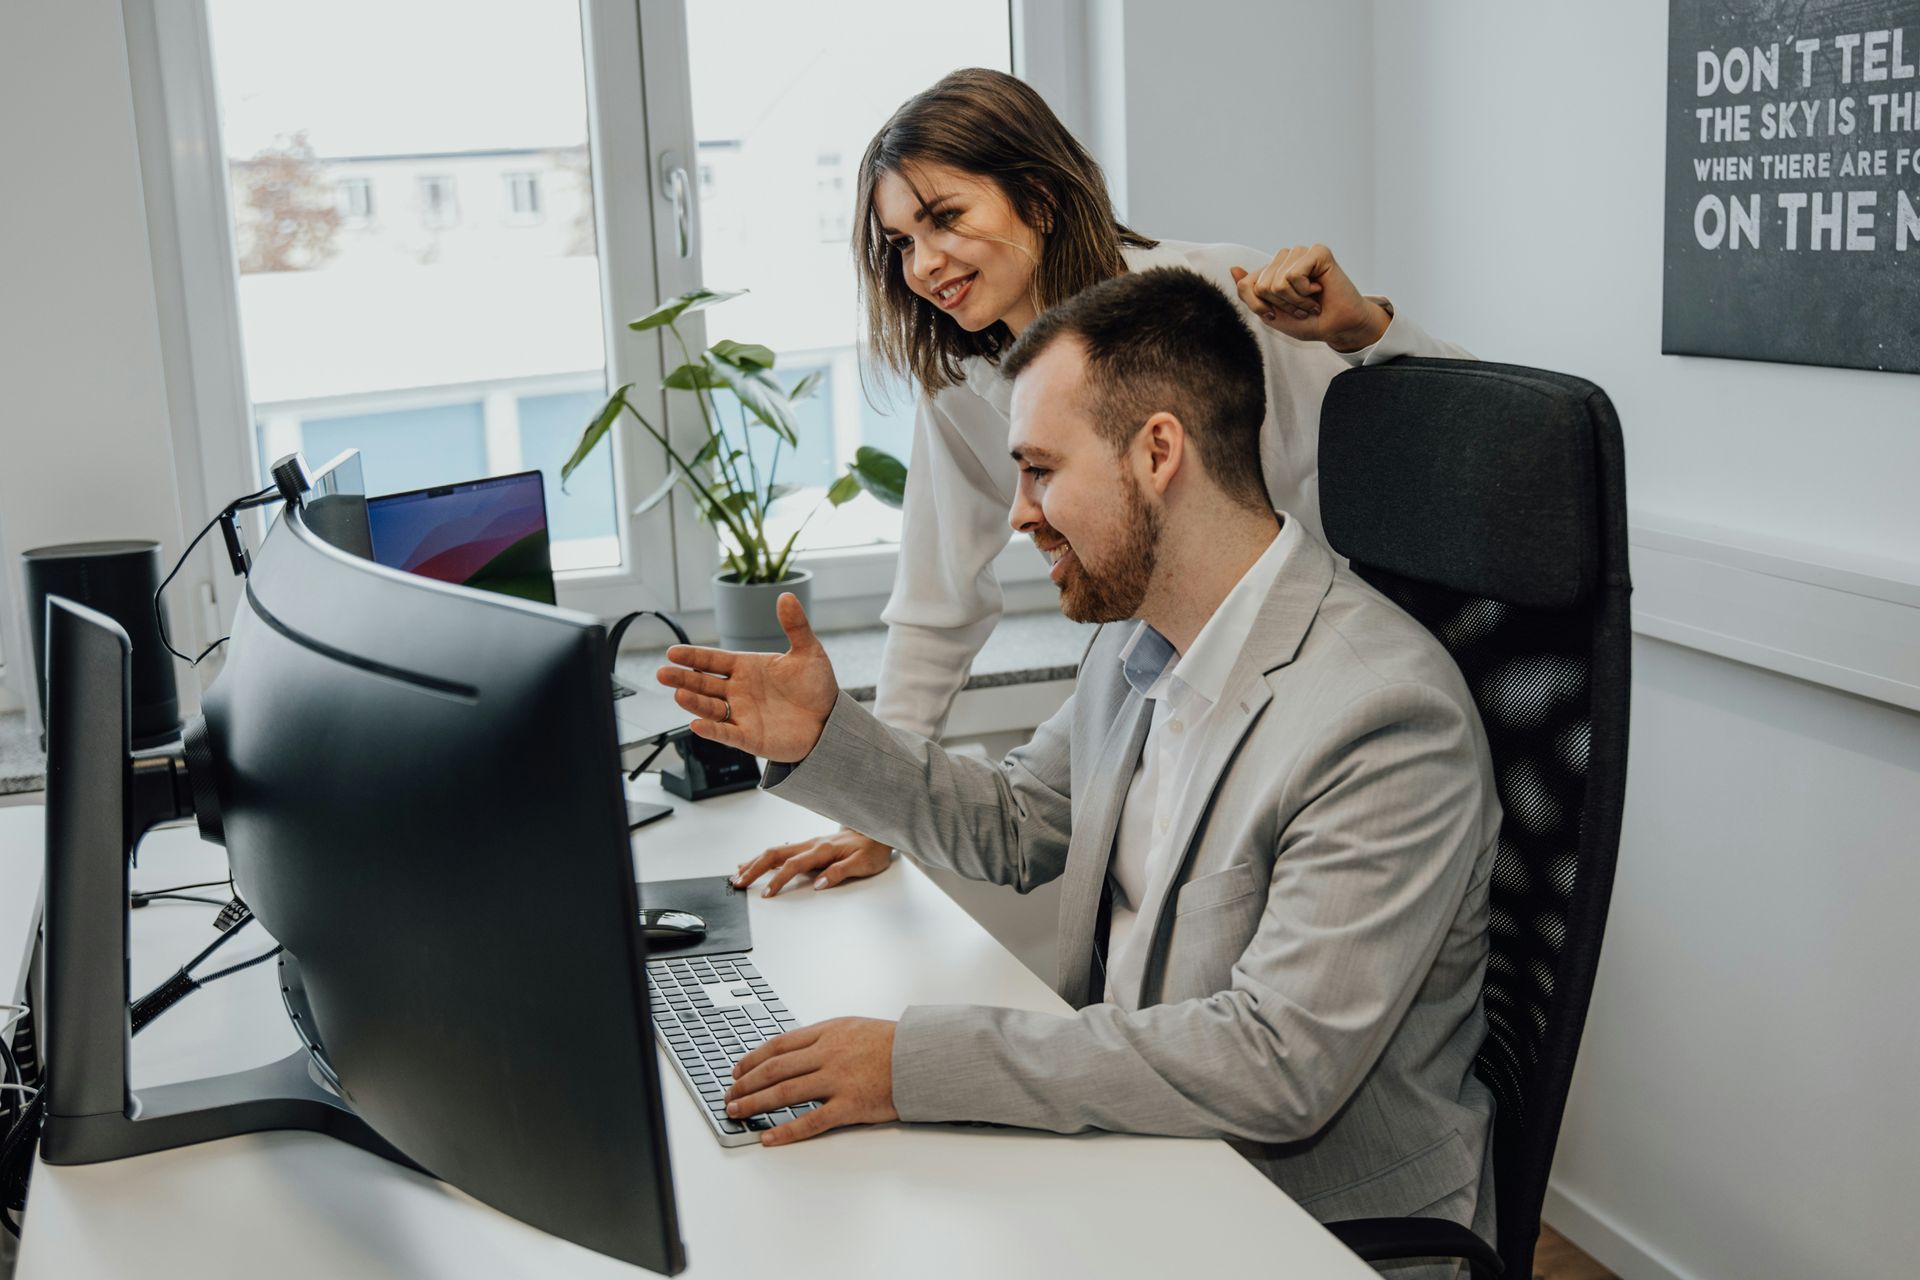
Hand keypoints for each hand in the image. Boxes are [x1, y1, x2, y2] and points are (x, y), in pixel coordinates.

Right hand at [655, 593, 837, 763]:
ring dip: (694, 702)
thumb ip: (795, 626)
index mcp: (746, 668)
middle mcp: (739, 691)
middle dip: (683, 678)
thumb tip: (786, 596)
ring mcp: (742, 714)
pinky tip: (697, 724)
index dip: (693, 657)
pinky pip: (726, 734)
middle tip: (662, 673)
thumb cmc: (816, 686)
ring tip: (679, 694)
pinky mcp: (750, 737)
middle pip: (704, 684)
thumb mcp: (808, 652)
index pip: (713, 660)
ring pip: (710, 708)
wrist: (831, 721)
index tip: (672, 652)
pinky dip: (712, 730)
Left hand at [724, 1017, 898, 1146]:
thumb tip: (790, 1053)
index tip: (736, 1071)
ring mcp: (837, 1080)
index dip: (751, 1059)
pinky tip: (769, 1137)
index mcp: (826, 1032)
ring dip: (755, 1104)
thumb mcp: (853, 1027)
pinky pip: (810, 1121)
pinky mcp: (849, 1106)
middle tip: (729, 1097)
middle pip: (774, 1070)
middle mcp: (827, 1054)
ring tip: (738, 1113)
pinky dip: (786, 1131)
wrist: (923, 1057)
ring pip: (785, 1093)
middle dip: (745, 1084)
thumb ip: (822, 1039)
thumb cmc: (891, 1044)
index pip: (777, 1045)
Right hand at [734, 827, 894, 896]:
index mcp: (823, 850)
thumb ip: (840, 873)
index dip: (778, 880)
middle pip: (776, 854)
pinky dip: (765, 857)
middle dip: (754, 868)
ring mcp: (809, 844)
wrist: (877, 831)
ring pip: (776, 850)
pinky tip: (756, 863)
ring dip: (755, 862)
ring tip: (738, 873)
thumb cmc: (872, 849)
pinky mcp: (809, 846)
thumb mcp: (863, 864)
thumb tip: (819, 884)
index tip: (766, 893)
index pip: (794, 866)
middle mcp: (812, 844)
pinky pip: (782, 850)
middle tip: (738, 882)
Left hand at [1230, 244, 1388, 351]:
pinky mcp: (1317, 252)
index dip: (1259, 307)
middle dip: (1282, 305)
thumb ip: (1250, 293)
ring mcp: (1301, 252)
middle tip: (1301, 308)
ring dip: (1295, 301)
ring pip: (1277, 282)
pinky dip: (1305, 292)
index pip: (1245, 285)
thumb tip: (1233, 268)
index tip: (1278, 314)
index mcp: (1271, 270)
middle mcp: (1285, 257)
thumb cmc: (1308, 321)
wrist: (1338, 326)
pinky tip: (1318, 290)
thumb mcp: (1270, 314)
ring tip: (1310, 300)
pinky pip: (1293, 276)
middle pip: (1261, 286)